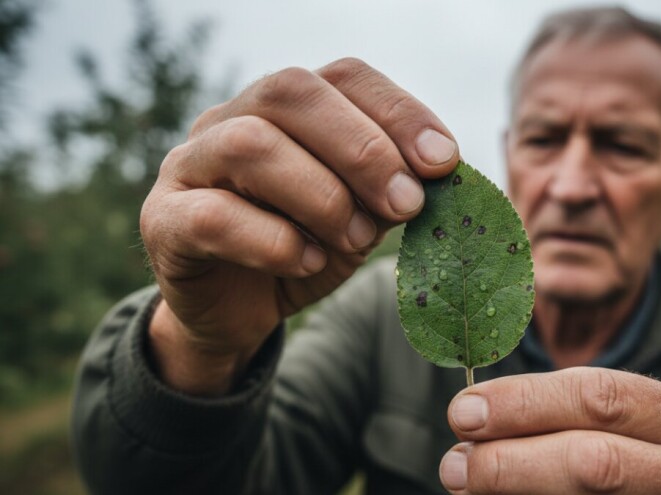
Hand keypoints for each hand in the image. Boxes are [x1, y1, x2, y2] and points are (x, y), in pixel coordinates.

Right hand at [141, 58, 459, 393]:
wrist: (238, 313)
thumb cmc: (304, 250)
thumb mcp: (361, 219)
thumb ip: (390, 191)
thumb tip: (438, 170)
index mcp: (287, 109)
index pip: (342, 77)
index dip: (398, 111)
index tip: (444, 161)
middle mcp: (232, 119)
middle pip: (291, 93)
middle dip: (363, 149)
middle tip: (407, 204)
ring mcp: (189, 164)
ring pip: (250, 145)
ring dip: (322, 195)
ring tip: (358, 239)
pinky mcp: (164, 221)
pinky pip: (213, 217)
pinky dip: (273, 241)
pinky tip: (307, 262)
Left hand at [439, 367, 660, 493]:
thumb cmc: (639, 466)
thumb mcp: (622, 429)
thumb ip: (562, 414)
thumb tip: (472, 418)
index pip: (599, 396)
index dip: (523, 402)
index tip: (464, 411)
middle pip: (593, 460)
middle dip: (511, 459)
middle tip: (455, 463)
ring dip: (514, 489)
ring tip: (466, 481)